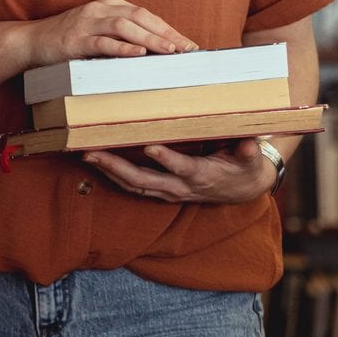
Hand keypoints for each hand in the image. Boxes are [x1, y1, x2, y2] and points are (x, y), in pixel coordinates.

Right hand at [31, 0, 198, 64]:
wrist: (31, 41)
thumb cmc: (69, 38)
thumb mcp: (98, 30)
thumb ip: (122, 34)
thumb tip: (156, 49)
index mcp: (110, 5)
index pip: (146, 15)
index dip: (169, 29)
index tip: (189, 45)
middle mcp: (100, 9)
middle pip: (140, 17)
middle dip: (166, 34)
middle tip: (187, 49)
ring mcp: (87, 24)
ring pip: (125, 27)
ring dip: (150, 39)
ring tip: (169, 52)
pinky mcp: (75, 40)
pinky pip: (102, 43)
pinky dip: (122, 48)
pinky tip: (138, 54)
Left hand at [82, 136, 275, 205]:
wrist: (242, 189)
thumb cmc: (244, 166)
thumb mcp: (250, 159)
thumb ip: (248, 151)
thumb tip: (250, 144)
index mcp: (202, 176)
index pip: (182, 168)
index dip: (167, 159)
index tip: (151, 147)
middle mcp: (181, 187)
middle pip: (145, 180)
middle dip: (118, 167)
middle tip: (95, 153)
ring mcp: (169, 192)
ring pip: (134, 185)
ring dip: (109, 172)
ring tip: (87, 155)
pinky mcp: (162, 192)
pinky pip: (133, 187)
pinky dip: (114, 177)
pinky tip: (97, 163)